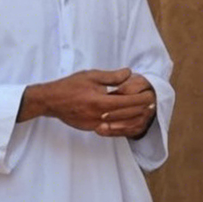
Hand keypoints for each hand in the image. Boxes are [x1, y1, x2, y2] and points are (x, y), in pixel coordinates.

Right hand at [21, 68, 157, 135]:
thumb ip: (112, 76)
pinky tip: (127, 119)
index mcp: (100, 101)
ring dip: (133, 118)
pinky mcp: (91, 128)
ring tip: (143, 112)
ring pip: (120, 123)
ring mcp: (94, 124)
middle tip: (151, 104)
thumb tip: (129, 73)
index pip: (127, 102)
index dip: (141, 99)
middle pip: (126, 115)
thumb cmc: (70, 85)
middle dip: (141, 109)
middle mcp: (98, 115)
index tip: (150, 95)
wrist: (51, 100)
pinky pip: (110, 127)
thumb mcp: (91, 75)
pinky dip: (120, 124)